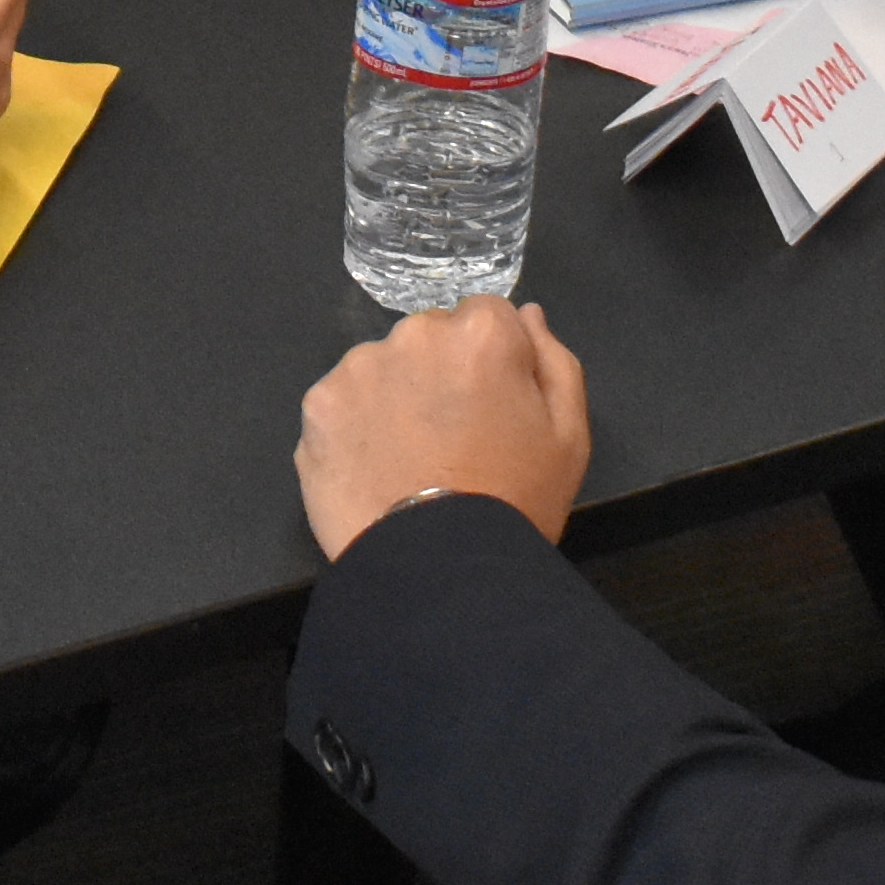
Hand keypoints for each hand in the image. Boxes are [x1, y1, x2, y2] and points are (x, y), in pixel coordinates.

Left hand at [295, 300, 588, 556]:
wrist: (439, 568)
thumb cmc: (515, 501)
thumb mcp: (567, 434)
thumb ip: (553, 360)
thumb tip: (527, 315)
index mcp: (479, 334)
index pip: (486, 317)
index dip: (492, 360)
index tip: (491, 405)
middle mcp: (412, 335)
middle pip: (429, 338)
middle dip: (439, 372)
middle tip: (450, 438)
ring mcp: (357, 370)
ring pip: (381, 368)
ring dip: (394, 396)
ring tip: (409, 459)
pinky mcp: (317, 407)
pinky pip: (342, 404)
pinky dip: (354, 427)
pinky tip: (374, 469)